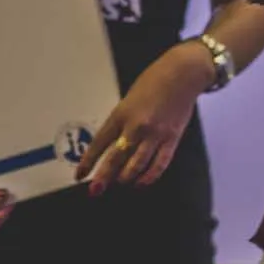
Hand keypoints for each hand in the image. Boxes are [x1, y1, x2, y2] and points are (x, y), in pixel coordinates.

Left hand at [73, 42, 208, 194]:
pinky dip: (149, 176)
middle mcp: (137, 126)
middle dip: (103, 177)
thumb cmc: (154, 80)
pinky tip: (142, 182)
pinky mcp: (172, 139)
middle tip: (95, 190)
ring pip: (137, 165)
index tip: (80, 174)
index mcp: (122, 113)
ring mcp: (155, 134)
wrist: (182, 74)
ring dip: (126, 178)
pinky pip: (159, 164)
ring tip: (120, 184)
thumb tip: (115, 144)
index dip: (88, 161)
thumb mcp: (129, 98)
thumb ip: (122, 121)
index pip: (100, 143)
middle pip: (116, 158)